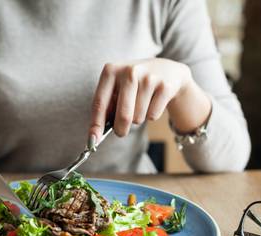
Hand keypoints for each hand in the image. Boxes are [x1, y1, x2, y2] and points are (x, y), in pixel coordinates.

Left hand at [89, 58, 210, 139]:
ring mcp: (149, 77)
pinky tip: (154, 101)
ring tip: (141, 104)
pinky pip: (153, 116)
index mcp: (111, 70)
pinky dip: (151, 115)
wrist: (167, 70)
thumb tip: (95, 136)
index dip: (96, 124)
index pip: (100, 103)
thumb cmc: (134, 85)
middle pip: (123, 115)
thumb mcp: (117, 89)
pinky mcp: (165, 86)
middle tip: (121, 131)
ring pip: (138, 118)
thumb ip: (106, 108)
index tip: (93, 141)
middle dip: (120, 129)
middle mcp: (130, 71)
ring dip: (138, 118)